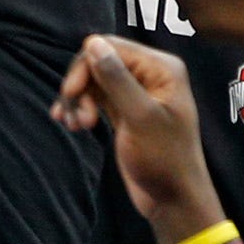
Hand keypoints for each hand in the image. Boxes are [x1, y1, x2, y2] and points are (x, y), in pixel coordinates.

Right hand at [52, 34, 225, 235]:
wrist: (173, 201)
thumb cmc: (164, 160)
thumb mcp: (140, 118)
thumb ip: (117, 79)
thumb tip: (92, 42)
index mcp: (161, 68)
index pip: (110, 47)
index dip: (85, 66)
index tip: (70, 93)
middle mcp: (150, 74)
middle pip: (98, 61)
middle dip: (81, 86)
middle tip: (76, 117)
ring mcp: (136, 92)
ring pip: (93, 80)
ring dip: (78, 100)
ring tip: (75, 126)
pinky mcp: (125, 110)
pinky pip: (95, 97)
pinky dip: (81, 108)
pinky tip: (71, 124)